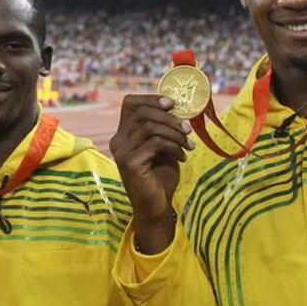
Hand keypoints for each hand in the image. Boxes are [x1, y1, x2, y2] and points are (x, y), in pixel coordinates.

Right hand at [109, 95, 194, 252]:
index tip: (172, 104)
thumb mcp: (163, 148)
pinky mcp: (130, 163)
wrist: (156, 207)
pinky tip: (181, 157)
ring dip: (175, 133)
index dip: (151, 98)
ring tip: (188, 145)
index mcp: (123, 134)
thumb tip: (177, 107)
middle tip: (188, 129)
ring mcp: (121, 152)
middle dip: (170, 117)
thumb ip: (163, 129)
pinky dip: (173, 146)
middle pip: (143, 113)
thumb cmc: (160, 178)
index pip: (130, 104)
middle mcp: (118, 140)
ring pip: (150, 126)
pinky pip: (155, 143)